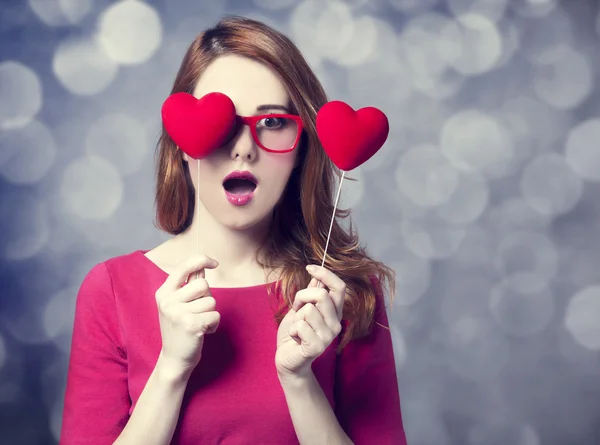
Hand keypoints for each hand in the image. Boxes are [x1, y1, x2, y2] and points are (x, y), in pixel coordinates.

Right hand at [155, 254, 219, 376]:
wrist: (174, 359)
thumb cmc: (180, 328)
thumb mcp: (179, 304)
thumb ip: (189, 283)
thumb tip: (203, 264)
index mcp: (164, 292)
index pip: (185, 266)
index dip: (203, 260)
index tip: (215, 263)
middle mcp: (167, 301)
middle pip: (203, 285)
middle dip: (207, 298)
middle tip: (197, 313)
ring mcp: (177, 313)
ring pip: (211, 301)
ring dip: (210, 313)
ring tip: (198, 323)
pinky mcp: (190, 325)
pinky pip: (215, 315)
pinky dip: (213, 324)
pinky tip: (202, 331)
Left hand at [275, 265, 344, 379]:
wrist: (287, 360)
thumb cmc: (294, 334)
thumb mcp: (300, 309)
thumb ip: (310, 294)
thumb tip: (317, 277)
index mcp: (334, 312)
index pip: (340, 287)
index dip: (325, 274)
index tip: (309, 267)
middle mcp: (336, 323)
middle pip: (321, 294)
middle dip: (302, 296)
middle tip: (296, 309)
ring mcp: (328, 336)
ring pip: (308, 310)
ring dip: (296, 317)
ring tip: (297, 328)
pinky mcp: (317, 347)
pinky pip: (301, 326)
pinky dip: (292, 330)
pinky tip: (295, 338)